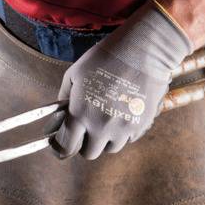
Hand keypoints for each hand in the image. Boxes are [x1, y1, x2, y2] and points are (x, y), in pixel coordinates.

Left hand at [53, 1, 192, 159]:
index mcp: (81, 114)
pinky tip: (123, 113)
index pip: (66, 147)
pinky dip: (124, 132)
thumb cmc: (104, 58)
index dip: (62, 149)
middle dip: (85, 144)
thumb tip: (61, 115)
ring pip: (111, 148)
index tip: (62, 147)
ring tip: (107, 120)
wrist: (144, 50)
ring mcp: (124, 128)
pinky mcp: (142, 125)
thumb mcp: (74, 74)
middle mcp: (101, 126)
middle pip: (90, 153)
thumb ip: (64, 98)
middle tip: (87, 130)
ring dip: (106, 139)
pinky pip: (129, 138)